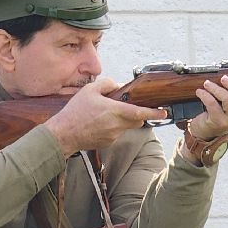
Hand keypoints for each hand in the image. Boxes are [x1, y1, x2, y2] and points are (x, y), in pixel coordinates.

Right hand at [43, 77, 166, 154]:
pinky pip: (116, 133)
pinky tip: (98, 124)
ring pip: (126, 127)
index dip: (154, 113)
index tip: (164, 112)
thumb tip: (119, 86)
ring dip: (121, 121)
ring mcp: (113, 136)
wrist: (63, 134)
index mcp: (114, 111)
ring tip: (103, 115)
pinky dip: (112, 128)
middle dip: (137, 115)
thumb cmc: (75, 112)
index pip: (140, 113)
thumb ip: (107, 84)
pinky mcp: (108, 143)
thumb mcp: (90, 90)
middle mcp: (117, 125)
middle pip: (137, 121)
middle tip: (127, 108)